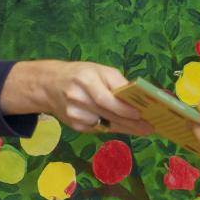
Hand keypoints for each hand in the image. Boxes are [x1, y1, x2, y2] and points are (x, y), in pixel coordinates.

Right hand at [10, 60, 149, 134]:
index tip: (142, 114)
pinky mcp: (74, 126)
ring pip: (105, 125)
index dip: (124, 108)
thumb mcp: (98, 70)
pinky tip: (126, 128)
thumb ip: (117, 83)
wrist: (49, 84)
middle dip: (132, 122)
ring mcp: (74, 114)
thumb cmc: (80, 74)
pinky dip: (113, 128)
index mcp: (85, 80)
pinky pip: (99, 129)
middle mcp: (78, 98)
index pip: (106, 99)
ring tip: (144, 129)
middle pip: (108, 115)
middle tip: (150, 127)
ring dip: (126, 128)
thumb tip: (138, 98)